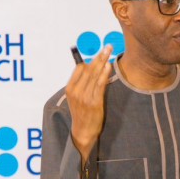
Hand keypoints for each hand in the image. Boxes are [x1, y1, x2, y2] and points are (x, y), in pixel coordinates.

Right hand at [66, 45, 111, 163]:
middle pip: (88, 69)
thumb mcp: (76, 97)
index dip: (90, 59)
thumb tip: (90, 67)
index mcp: (70, 88)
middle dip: (99, 56)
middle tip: (107, 46)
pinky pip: (100, 85)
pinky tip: (108, 66)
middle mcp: (76, 91)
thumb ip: (81, 84)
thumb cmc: (81, 113)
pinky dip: (104, 74)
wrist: (83, 131)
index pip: (79, 69)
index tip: (99, 52)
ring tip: (109, 52)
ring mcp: (85, 97)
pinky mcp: (94, 102)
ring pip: (94, 75)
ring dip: (103, 61)